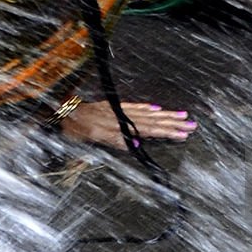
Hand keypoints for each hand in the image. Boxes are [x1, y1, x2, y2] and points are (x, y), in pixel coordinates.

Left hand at [61, 101, 197, 149]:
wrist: (59, 111)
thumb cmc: (72, 129)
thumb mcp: (91, 139)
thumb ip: (114, 141)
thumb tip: (137, 145)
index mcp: (118, 126)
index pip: (148, 129)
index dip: (166, 132)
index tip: (183, 134)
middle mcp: (120, 116)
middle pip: (151, 120)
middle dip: (172, 123)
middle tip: (192, 125)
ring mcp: (117, 111)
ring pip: (146, 113)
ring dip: (165, 115)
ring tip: (182, 116)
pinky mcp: (112, 107)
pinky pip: (134, 106)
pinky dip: (147, 108)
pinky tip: (157, 109)